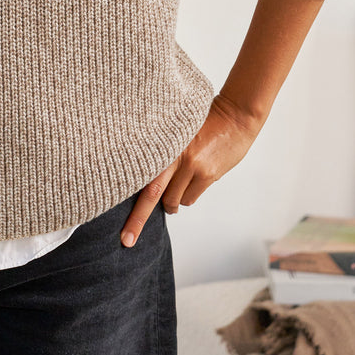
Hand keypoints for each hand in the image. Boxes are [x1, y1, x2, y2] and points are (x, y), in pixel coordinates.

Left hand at [119, 94, 260, 246]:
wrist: (235, 115)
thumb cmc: (203, 122)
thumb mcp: (177, 132)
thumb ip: (163, 153)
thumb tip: (149, 181)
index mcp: (162, 142)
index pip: (140, 174)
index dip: (127, 194)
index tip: (119, 218)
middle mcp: (174, 155)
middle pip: (151, 193)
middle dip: (138, 220)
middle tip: (127, 239)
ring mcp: (191, 166)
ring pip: (174, 200)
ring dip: (172, 201)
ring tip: (181, 182)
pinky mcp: (207, 174)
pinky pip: (190, 199)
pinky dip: (187, 197)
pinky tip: (195, 180)